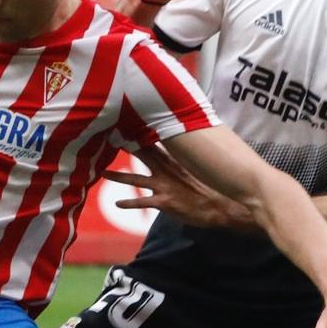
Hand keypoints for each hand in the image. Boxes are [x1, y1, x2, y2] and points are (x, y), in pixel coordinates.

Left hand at [105, 143, 250, 229]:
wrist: (223, 206)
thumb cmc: (213, 188)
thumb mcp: (200, 167)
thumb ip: (187, 156)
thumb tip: (187, 145)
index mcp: (175, 160)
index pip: (155, 142)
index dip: (140, 132)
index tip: (127, 121)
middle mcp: (167, 170)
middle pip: (142, 155)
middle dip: (126, 146)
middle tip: (110, 136)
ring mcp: (165, 186)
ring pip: (136, 179)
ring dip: (118, 176)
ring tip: (103, 173)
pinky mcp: (165, 202)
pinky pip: (142, 202)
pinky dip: (129, 203)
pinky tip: (117, 204)